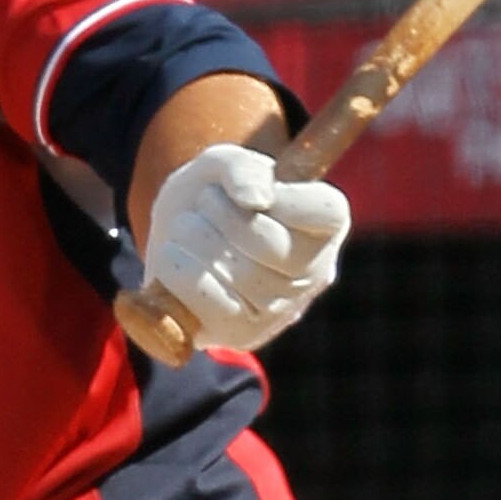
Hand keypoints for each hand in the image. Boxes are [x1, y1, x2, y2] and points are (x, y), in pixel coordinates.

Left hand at [139, 140, 350, 347]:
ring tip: (188, 228)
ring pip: (240, 274)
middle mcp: (316, 272)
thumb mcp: (221, 165)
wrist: (174, 238)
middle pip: (273, 245)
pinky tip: (176, 257)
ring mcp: (283, 310)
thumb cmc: (211, 196)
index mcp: (326, 224)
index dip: (284, 197)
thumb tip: (257, 201)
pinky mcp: (244, 334)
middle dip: (222, 213)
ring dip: (195, 237)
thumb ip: (241, 169)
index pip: (326, 211)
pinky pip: (211, 301)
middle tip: (206, 202)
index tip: (252, 193)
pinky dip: (180, 269)